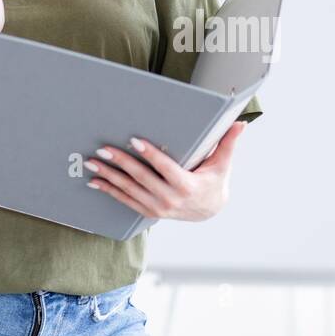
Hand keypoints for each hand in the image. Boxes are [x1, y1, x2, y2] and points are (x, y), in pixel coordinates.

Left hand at [84, 121, 248, 221]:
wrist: (209, 210)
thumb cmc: (214, 181)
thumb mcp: (223, 163)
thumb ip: (229, 142)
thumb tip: (242, 123)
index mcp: (187, 186)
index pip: (165, 167)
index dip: (149, 154)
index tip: (134, 141)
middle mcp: (170, 199)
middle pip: (141, 178)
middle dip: (120, 163)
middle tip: (103, 150)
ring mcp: (158, 208)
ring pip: (129, 190)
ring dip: (109, 176)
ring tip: (93, 164)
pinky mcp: (149, 212)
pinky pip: (126, 201)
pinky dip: (109, 191)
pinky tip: (95, 182)